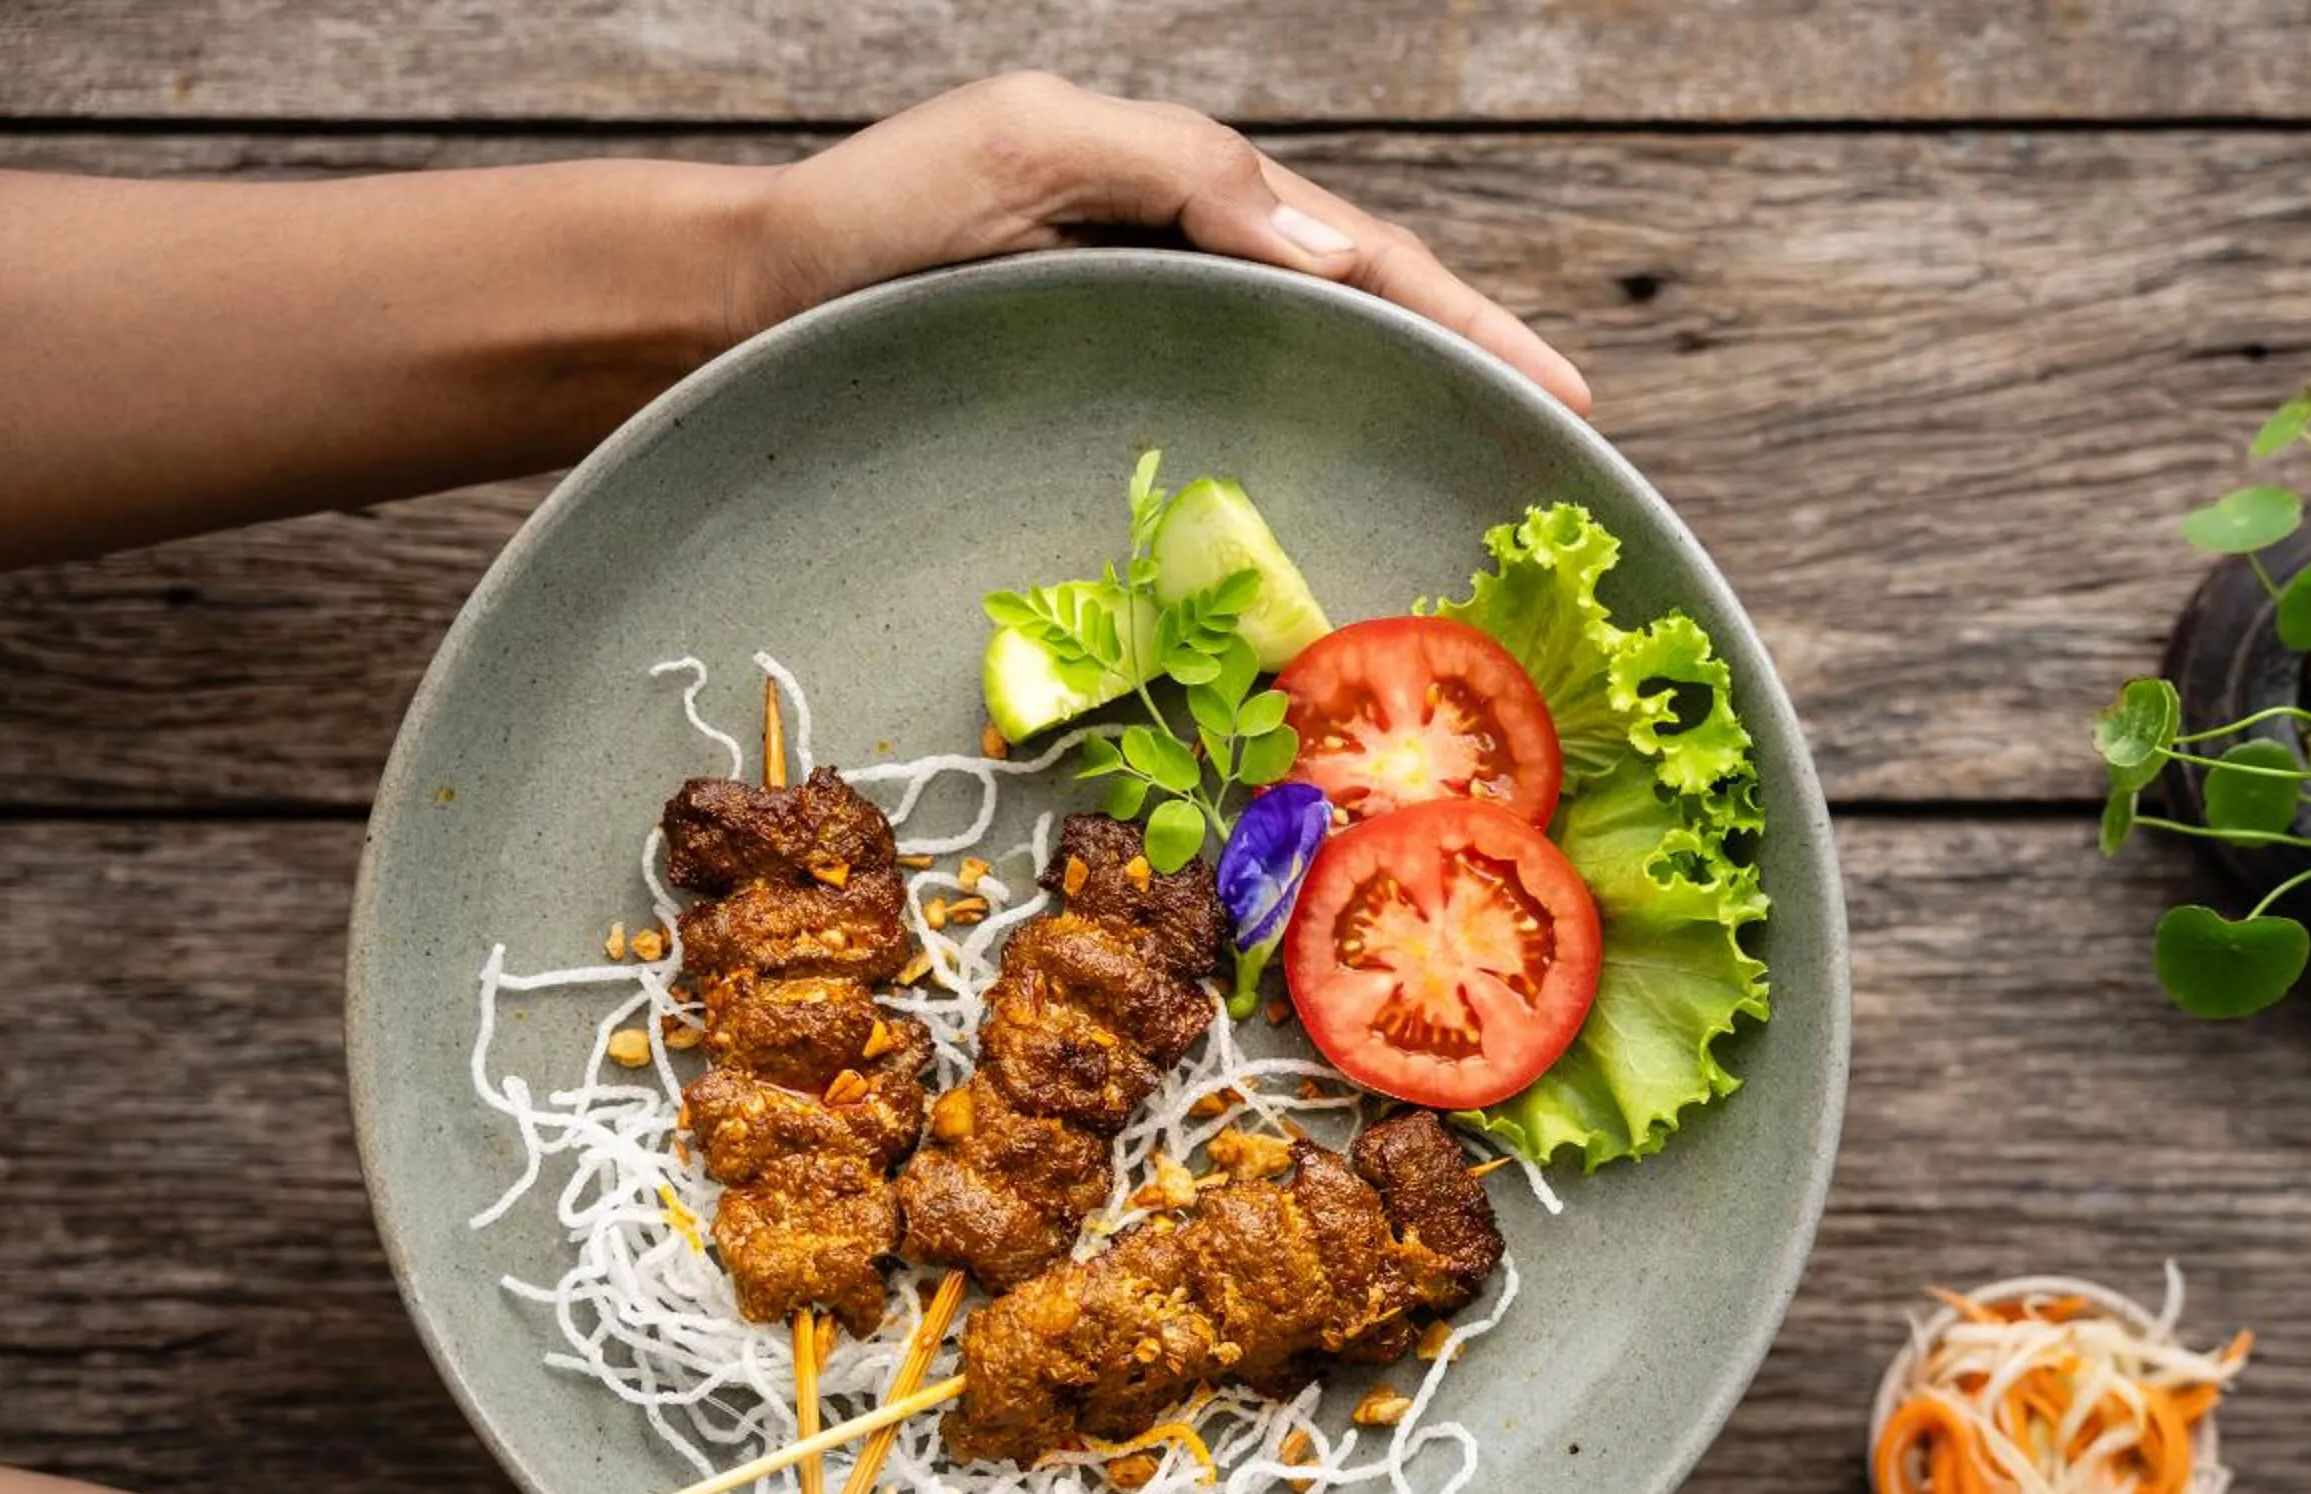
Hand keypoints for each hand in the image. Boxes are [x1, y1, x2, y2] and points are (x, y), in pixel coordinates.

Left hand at [740, 71, 1591, 415]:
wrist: (745, 311)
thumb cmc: (871, 221)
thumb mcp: (1027, 145)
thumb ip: (1182, 172)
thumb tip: (1330, 253)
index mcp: (1185, 196)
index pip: (1365, 254)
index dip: (1470, 322)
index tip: (1563, 392)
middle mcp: (1181, 271)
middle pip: (1361, 318)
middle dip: (1471, 369)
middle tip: (1565, 445)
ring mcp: (1145, 348)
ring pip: (1307, 384)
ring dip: (1403, 427)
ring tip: (1487, 488)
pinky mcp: (1099, 420)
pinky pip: (1231, 446)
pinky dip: (1305, 479)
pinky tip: (1342, 532)